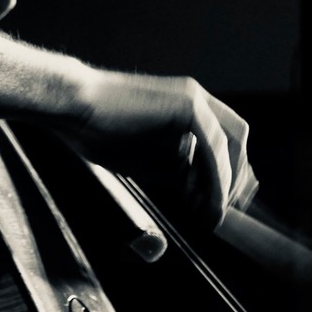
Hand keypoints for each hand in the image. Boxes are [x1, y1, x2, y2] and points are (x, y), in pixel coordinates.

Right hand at [66, 70, 258, 230]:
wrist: (74, 106)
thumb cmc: (97, 129)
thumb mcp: (143, 158)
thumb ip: (172, 170)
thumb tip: (196, 192)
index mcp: (184, 106)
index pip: (224, 138)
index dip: (231, 170)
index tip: (226, 201)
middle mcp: (195, 99)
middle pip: (237, 138)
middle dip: (237, 177)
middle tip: (227, 210)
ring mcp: (193, 99)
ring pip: (229, 144)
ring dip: (227, 182)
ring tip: (215, 212)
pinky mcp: (187, 106)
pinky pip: (214, 147)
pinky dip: (217, 176)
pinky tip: (209, 199)